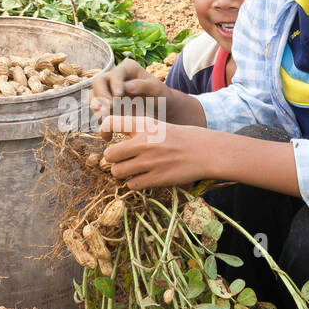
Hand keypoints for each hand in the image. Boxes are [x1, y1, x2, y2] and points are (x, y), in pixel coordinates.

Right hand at [88, 60, 166, 130]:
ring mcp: (108, 91)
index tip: (119, 96)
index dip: (115, 84)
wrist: (160, 110)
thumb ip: (144, 86)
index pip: (116, 73)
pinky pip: (97, 110)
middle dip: (101, 96)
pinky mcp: (106, 105)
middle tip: (108, 109)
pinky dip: (100, 121)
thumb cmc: (161, 96)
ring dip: (97, 108)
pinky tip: (108, 133)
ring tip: (104, 120)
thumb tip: (127, 87)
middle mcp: (114, 78)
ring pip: (94, 96)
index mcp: (127, 69)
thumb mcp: (158, 90)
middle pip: (98, 82)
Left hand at [100, 114, 215, 188]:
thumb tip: (114, 145)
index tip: (107, 138)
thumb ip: (136, 132)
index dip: (103, 131)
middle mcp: (143, 142)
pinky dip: (135, 183)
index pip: (111, 123)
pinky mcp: (156, 178)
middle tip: (123, 160)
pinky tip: (144, 178)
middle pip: (109, 155)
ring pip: (117, 172)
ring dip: (122, 173)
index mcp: (144, 124)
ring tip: (133, 170)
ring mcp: (149, 162)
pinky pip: (132, 185)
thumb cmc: (180, 138)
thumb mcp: (158, 126)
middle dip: (113, 160)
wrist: (205, 152)